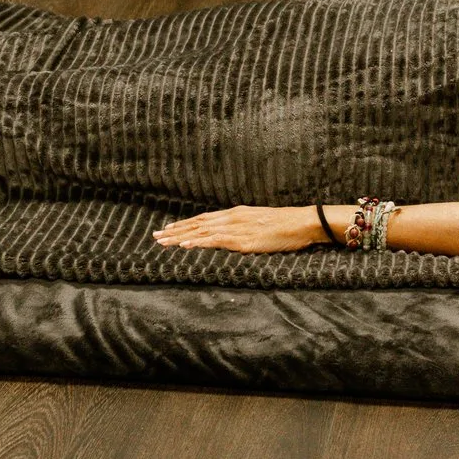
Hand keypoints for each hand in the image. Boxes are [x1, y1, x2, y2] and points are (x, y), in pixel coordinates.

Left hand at [153, 205, 335, 253]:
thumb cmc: (286, 226)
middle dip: (175, 230)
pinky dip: (197, 242)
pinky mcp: (243, 240)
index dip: (185, 224)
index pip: (204, 218)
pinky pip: (215, 240)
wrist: (303, 222)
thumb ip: (246, 227)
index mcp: (236, 213)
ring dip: (179, 236)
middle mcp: (232, 218)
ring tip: (162, 241)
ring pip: (201, 231)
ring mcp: (236, 228)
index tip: (168, 228)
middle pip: (197, 223)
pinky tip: (184, 244)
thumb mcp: (261, 223)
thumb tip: (235, 235)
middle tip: (156, 236)